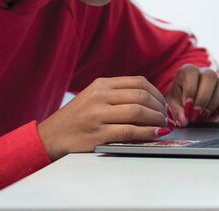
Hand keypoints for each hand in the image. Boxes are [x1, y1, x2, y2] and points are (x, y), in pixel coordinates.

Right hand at [37, 76, 169, 160]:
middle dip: (160, 108)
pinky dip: (147, 133)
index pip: (138, 82)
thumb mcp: (93, 97)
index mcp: (101, 84)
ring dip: (157, 120)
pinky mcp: (98, 135)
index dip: (157, 94)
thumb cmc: (76, 119)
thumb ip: (117, 95)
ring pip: (138, 112)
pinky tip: (155, 135)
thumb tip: (150, 101)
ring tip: (163, 126)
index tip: (164, 105)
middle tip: (167, 118)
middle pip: (141, 96)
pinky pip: (130, 131)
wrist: (51, 137)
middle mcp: (99, 96)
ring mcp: (98, 115)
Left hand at [165, 64, 218, 126]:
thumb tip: (184, 120)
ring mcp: (218, 82)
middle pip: (210, 76)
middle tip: (196, 113)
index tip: (187, 107)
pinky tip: (216, 113)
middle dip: (204, 97)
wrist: (189, 112)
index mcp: (188, 71)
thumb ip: (176, 113)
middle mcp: (205, 73)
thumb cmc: (178, 105)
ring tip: (205, 114)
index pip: (192, 73)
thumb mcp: (172, 107)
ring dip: (215, 101)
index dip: (190, 91)